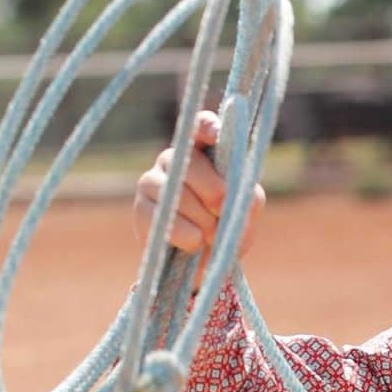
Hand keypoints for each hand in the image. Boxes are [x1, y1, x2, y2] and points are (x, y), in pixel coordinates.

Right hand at [132, 110, 265, 277]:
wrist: (204, 265)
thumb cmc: (227, 229)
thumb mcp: (246, 213)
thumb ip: (250, 199)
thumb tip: (247, 196)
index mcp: (202, 150)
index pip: (200, 126)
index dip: (206, 126)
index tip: (216, 134)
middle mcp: (174, 158)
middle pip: (194, 166)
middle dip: (215, 194)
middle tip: (222, 213)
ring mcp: (152, 180)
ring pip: (180, 196)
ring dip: (204, 222)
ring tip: (210, 235)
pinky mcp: (141, 208)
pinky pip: (166, 220)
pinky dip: (187, 236)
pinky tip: (194, 243)